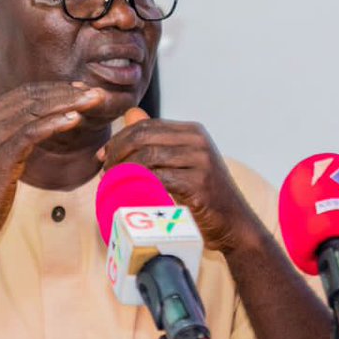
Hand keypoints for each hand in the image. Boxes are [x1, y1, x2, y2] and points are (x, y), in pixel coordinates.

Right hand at [0, 81, 106, 241]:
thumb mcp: (1, 156)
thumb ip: (16, 138)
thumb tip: (42, 128)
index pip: (28, 92)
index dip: (57, 88)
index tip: (81, 88)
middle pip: (34, 97)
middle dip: (67, 92)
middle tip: (96, 92)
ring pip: (35, 110)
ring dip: (67, 103)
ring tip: (92, 101)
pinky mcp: (0, 155)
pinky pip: (31, 133)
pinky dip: (54, 123)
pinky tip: (74, 120)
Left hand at [97, 109, 261, 252]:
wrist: (235, 225)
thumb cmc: (204, 195)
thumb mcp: (182, 162)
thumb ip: (157, 140)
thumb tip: (131, 114)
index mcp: (193, 132)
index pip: (145, 126)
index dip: (119, 139)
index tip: (103, 156)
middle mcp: (198, 141)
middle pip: (143, 137)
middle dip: (117, 153)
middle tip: (104, 171)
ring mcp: (201, 161)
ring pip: (147, 156)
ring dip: (122, 170)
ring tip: (112, 183)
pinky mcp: (199, 184)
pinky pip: (158, 178)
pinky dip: (137, 185)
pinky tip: (127, 193)